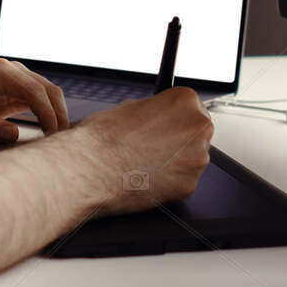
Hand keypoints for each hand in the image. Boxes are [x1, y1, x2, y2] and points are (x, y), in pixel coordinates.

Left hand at [0, 58, 69, 143]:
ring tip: (58, 138)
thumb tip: (14, 135)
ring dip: (56, 113)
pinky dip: (48, 114)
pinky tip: (50, 131)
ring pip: (48, 93)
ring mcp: (16, 78)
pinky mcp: (17, 89)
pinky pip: (40, 100)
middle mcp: (11, 70)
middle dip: (58, 113)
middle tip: (61, 140)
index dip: (47, 113)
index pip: (34, 90)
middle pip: (47, 89)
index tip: (52, 134)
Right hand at [75, 86, 213, 213]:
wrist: (88, 169)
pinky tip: (147, 178)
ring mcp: (197, 158)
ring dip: (175, 162)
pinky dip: (168, 183)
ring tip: (144, 163)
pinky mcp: (189, 185)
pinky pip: (183, 182)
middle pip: (197, 133)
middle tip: (153, 147)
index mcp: (185, 101)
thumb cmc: (102, 138)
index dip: (173, 120)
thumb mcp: (129, 108)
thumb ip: (154, 112)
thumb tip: (159, 119)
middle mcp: (198, 127)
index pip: (191, 108)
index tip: (163, 128)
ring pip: (192, 159)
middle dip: (179, 141)